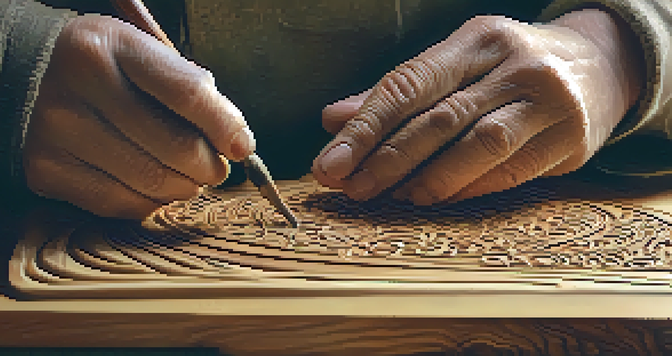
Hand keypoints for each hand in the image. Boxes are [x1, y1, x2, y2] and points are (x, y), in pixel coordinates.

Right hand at [25, 15, 255, 218]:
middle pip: (177, 148)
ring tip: (185, 176)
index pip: (189, 94)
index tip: (242, 147)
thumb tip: (237, 145)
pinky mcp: (46, 170)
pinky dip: (150, 201)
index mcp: (110, 46)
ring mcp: (57, 132)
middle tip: (214, 167)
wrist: (31, 80)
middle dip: (210, 167)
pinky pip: (123, 205)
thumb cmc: (109, 71)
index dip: (226, 127)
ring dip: (185, 188)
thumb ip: (193, 94)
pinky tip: (150, 184)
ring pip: (154, 184)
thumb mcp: (147, 58)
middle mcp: (78, 86)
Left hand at [313, 9, 643, 204]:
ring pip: (479, 145)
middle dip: (387, 159)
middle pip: (440, 118)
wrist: (601, 66)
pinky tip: (434, 198)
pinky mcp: (569, 140)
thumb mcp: (458, 64)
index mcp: (478, 39)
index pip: (410, 83)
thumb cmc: (510, 67)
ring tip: (392, 197)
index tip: (331, 163)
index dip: (366, 127)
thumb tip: (334, 120)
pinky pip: (509, 171)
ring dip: (428, 178)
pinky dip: (466, 188)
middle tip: (351, 189)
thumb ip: (397, 93)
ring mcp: (549, 102)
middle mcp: (516, 65)